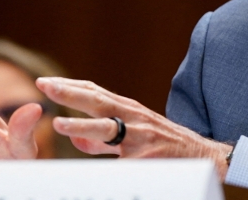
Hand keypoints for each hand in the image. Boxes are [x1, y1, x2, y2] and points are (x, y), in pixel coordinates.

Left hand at [36, 77, 231, 178]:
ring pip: (108, 129)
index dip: (69, 86)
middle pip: (98, 101)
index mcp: (128, 110)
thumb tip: (76, 141)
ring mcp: (142, 137)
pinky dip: (106, 163)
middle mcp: (134, 117)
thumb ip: (103, 141)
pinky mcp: (149, 157)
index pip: (94, 92)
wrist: (203, 156)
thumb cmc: (164, 145)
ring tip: (58, 125)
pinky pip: (122, 163)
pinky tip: (88, 165)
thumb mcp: (134, 136)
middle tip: (44, 85)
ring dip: (82, 126)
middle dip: (69, 93)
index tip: (44, 81)